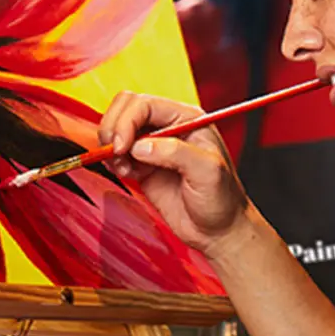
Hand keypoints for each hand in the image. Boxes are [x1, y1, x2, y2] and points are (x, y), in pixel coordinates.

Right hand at [97, 91, 251, 258]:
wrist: (218, 230)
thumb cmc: (222, 199)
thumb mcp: (207, 171)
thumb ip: (175, 153)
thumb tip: (140, 145)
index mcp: (187, 119)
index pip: (146, 104)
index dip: (127, 121)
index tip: (122, 146)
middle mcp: (168, 127)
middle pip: (126, 108)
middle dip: (114, 128)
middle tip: (115, 154)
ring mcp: (153, 146)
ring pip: (117, 129)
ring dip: (111, 147)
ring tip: (124, 168)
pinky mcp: (142, 165)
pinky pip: (116, 153)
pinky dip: (112, 161)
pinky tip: (126, 173)